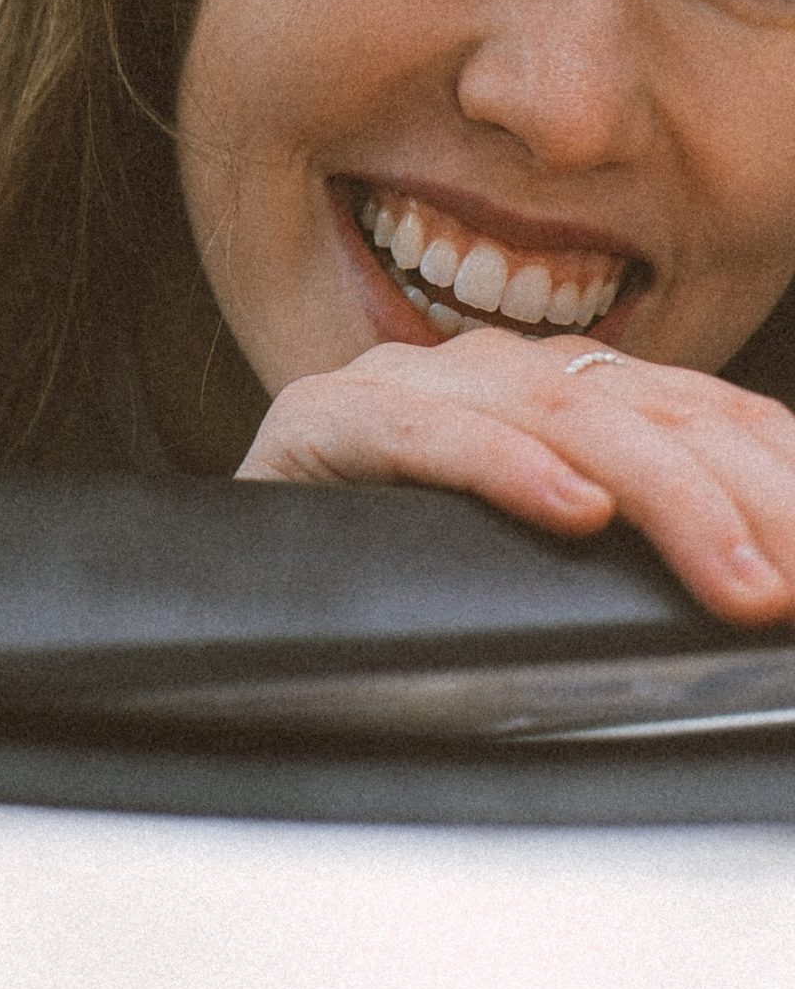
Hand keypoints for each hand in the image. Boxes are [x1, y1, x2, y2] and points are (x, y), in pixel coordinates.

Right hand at [238, 328, 794, 625]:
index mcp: (550, 394)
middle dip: (745, 495)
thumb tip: (769, 581)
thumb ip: (648, 551)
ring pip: (551, 404)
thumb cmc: (406, 608)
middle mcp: (482, 371)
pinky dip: (504, 464)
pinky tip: (571, 510)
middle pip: (643, 404)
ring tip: (730, 575)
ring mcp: (399, 384)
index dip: (779, 465)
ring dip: (660, 493)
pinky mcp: (319, 418)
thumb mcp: (557, 575)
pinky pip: (422, 427)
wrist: (247, 618)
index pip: (694, 406)